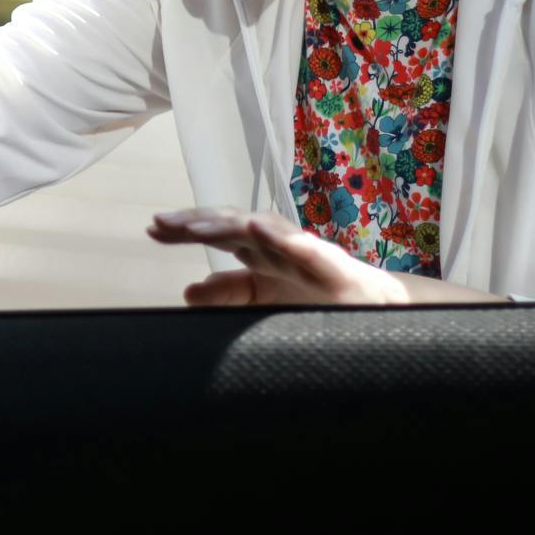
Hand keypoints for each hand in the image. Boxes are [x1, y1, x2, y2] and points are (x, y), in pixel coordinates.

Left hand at [147, 207, 408, 306]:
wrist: (382, 314)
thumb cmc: (320, 299)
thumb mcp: (264, 299)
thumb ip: (229, 292)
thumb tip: (187, 291)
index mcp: (262, 253)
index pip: (217, 234)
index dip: (185, 229)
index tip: (152, 228)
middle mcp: (280, 246)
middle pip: (233, 224)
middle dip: (198, 220)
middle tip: (162, 222)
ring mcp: (307, 254)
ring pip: (266, 230)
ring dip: (231, 225)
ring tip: (198, 226)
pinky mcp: (336, 269)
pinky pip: (310, 250)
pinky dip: (286, 239)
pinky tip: (261, 231)